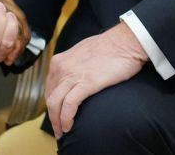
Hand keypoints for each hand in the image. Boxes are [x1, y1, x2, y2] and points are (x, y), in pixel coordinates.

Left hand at [45, 22, 147, 139]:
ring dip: (57, 121)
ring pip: (55, 104)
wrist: (125, 41)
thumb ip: (73, 66)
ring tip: (63, 132)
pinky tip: (69, 126)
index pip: (49, 88)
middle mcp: (62, 67)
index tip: (57, 114)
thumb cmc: (109, 46)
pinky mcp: (86, 83)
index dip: (52, 104)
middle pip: (50, 98)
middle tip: (59, 128)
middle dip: (53, 117)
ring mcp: (73, 75)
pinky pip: (69, 105)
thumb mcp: (82, 53)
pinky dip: (66, 118)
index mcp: (60, 60)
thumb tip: (74, 78)